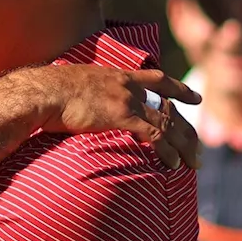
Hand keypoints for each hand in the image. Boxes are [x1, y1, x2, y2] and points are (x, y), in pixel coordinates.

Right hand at [15, 65, 201, 169]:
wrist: (43, 92)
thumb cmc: (50, 92)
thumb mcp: (76, 84)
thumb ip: (89, 93)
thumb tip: (83, 104)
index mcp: (119, 76)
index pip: (158, 80)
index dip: (179, 89)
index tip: (194, 98)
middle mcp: (129, 86)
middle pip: (169, 107)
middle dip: (186, 129)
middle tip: (197, 147)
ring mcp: (127, 100)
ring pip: (168, 123)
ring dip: (183, 145)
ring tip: (192, 162)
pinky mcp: (122, 116)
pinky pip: (154, 135)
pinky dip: (167, 151)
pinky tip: (173, 164)